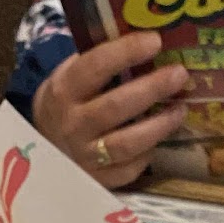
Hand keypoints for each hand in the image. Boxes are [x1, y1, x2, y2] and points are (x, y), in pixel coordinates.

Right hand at [32, 32, 189, 188]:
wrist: (44, 148)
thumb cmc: (66, 104)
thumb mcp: (70, 77)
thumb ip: (99, 64)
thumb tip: (146, 48)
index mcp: (64, 90)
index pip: (96, 67)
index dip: (127, 52)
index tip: (155, 41)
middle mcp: (73, 125)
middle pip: (116, 106)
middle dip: (152, 89)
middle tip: (179, 75)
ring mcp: (85, 157)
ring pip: (127, 143)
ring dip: (159, 126)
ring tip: (179, 109)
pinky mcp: (97, 181)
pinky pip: (129, 170)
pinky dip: (148, 154)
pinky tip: (159, 139)